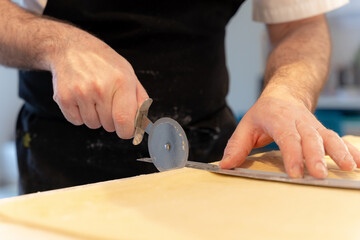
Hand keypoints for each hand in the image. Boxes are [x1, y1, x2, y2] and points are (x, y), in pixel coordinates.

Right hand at [50, 30, 147, 138]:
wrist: (71, 48)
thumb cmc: (104, 63)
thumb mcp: (128, 75)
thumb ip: (140, 101)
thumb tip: (145, 125)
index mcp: (121, 82)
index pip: (124, 121)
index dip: (127, 131)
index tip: (126, 129)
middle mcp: (100, 87)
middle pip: (109, 126)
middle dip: (110, 119)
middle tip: (106, 101)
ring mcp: (80, 92)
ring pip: (92, 124)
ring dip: (94, 116)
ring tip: (93, 97)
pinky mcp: (63, 97)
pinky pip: (76, 121)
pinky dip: (79, 115)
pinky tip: (81, 98)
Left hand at [219, 92, 359, 178]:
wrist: (286, 93)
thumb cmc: (265, 112)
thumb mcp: (246, 124)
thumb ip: (237, 145)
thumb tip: (226, 165)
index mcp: (279, 119)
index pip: (287, 137)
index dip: (292, 155)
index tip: (296, 173)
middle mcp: (299, 121)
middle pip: (310, 138)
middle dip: (316, 156)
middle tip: (320, 175)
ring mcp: (314, 126)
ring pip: (329, 137)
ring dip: (339, 152)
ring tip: (349, 168)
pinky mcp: (323, 131)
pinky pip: (338, 139)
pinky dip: (350, 150)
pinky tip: (358, 163)